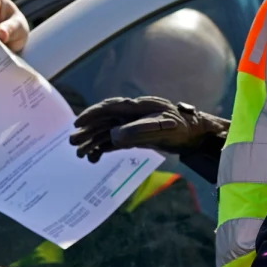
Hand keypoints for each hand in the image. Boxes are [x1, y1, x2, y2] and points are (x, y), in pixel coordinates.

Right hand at [68, 96, 229, 161]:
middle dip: (87, 131)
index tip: (77, 123)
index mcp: (136, 107)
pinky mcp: (132, 137)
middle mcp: (130, 115)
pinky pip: (112, 142)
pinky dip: (101, 149)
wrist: (194, 134)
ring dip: (91, 142)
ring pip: (105, 133)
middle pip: (103, 121)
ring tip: (79, 155)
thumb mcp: (162, 128)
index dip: (91, 114)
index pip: (109, 107)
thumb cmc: (181, 127)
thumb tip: (115, 135)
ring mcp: (130, 125)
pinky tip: (93, 158)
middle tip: (72, 144)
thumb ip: (138, 131)